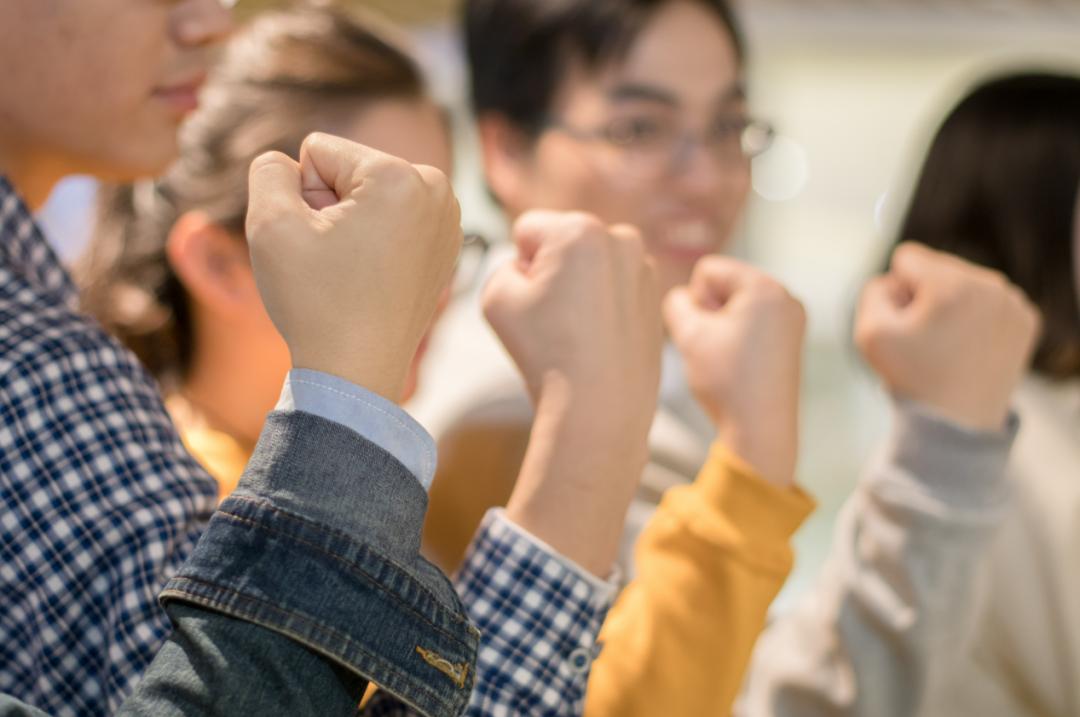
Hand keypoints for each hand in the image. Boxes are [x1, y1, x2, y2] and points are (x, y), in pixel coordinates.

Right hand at [245, 133, 461, 401]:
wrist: (357, 373)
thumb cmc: (316, 302)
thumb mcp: (270, 223)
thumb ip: (269, 170)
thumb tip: (288, 162)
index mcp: (401, 175)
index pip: (319, 151)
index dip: (302, 195)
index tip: (319, 243)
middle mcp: (437, 189)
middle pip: (349, 170)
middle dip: (329, 207)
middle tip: (335, 261)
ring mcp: (448, 219)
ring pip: (369, 195)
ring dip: (349, 224)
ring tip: (353, 269)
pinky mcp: (446, 245)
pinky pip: (391, 221)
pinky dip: (374, 241)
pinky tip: (373, 277)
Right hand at [483, 210, 663, 574]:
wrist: (599, 409)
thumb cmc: (545, 353)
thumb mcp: (494, 298)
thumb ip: (503, 265)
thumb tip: (531, 268)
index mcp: (580, 230)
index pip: (528, 230)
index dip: (518, 266)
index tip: (532, 303)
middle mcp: (621, 238)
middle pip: (563, 243)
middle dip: (552, 271)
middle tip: (553, 319)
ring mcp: (644, 269)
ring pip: (590, 266)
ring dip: (578, 287)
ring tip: (575, 332)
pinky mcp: (654, 298)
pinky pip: (613, 290)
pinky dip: (601, 306)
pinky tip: (596, 340)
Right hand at [664, 257, 805, 486]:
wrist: (761, 430)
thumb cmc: (727, 380)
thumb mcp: (688, 335)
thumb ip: (675, 303)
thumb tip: (683, 298)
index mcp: (766, 287)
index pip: (709, 270)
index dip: (696, 301)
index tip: (708, 334)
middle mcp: (786, 297)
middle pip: (726, 285)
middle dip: (711, 312)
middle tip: (717, 348)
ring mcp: (792, 319)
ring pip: (737, 305)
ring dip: (722, 326)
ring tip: (727, 358)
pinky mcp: (791, 339)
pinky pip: (752, 322)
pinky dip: (738, 338)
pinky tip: (738, 364)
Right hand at [856, 242, 1041, 430]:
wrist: (958, 422)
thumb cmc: (912, 378)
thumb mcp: (869, 333)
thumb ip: (873, 289)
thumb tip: (898, 279)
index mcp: (951, 284)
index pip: (907, 257)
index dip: (896, 290)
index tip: (906, 324)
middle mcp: (990, 284)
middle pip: (938, 266)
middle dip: (925, 295)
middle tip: (927, 339)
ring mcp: (1014, 302)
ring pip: (965, 282)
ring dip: (950, 305)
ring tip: (948, 344)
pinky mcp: (1027, 319)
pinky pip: (989, 301)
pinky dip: (975, 319)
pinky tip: (969, 347)